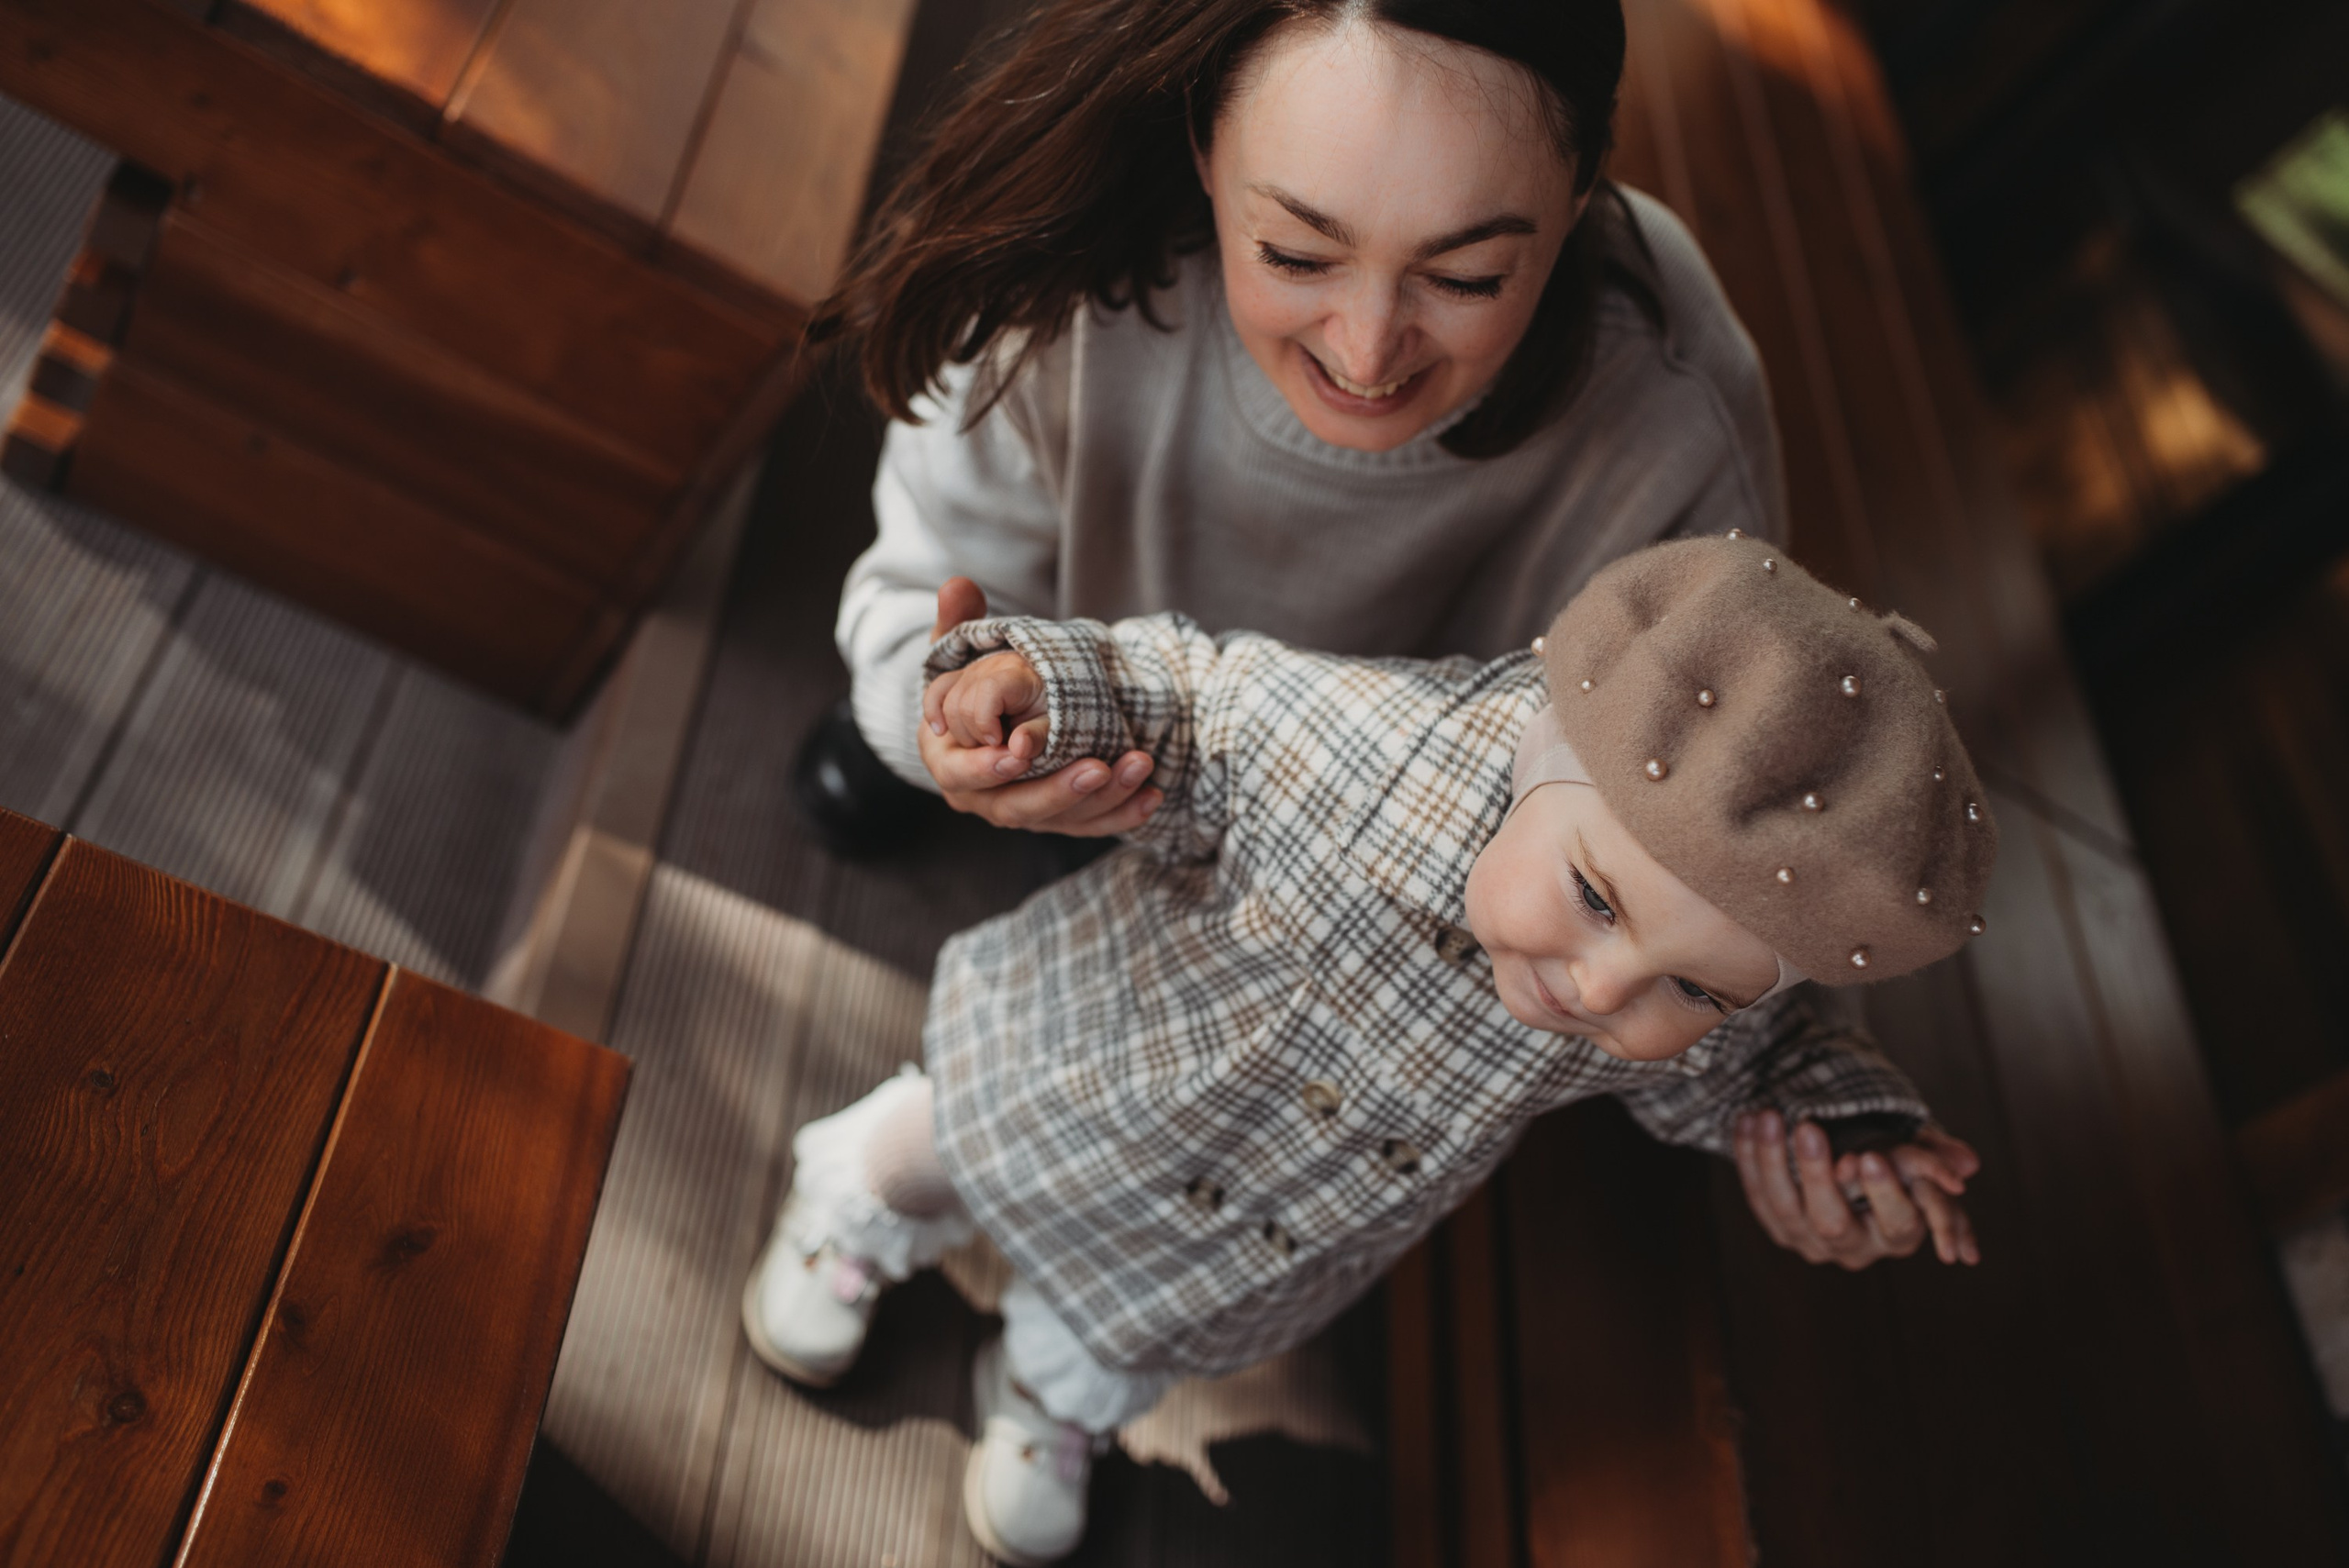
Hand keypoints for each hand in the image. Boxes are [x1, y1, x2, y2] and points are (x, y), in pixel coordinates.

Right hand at [917, 578, 1162, 834]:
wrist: (994, 719)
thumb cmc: (972, 685)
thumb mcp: (960, 654)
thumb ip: (957, 623)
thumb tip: (957, 586)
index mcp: (948, 759)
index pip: (960, 774)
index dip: (986, 768)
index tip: (1017, 752)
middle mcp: (981, 796)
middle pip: (1014, 808)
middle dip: (1057, 790)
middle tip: (1096, 768)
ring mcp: (1021, 810)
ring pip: (1060, 818)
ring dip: (1102, 798)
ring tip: (1138, 765)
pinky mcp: (1058, 818)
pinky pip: (1090, 824)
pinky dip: (1122, 813)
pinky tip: (1152, 796)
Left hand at [1731, 1110, 1981, 1268]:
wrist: (1845, 1168)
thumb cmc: (1889, 1161)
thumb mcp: (1912, 1154)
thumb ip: (1934, 1154)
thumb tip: (1968, 1163)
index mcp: (1898, 1234)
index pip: (1896, 1222)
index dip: (1882, 1192)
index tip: (1869, 1155)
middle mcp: (1854, 1247)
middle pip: (1831, 1220)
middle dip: (1816, 1174)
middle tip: (1809, 1127)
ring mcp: (1810, 1241)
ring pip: (1785, 1206)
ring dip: (1772, 1158)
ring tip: (1769, 1114)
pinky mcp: (1778, 1227)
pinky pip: (1757, 1194)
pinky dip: (1749, 1156)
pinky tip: (1748, 1121)